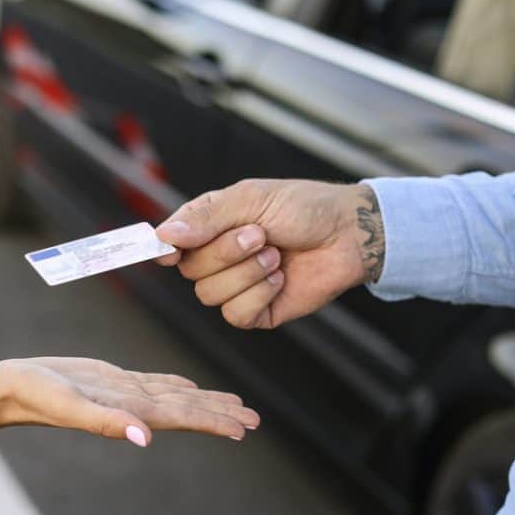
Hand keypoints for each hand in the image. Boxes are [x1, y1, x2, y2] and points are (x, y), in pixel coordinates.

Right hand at [0, 357, 259, 445]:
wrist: (8, 388)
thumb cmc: (33, 396)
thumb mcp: (69, 406)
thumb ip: (106, 423)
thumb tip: (146, 438)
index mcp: (129, 411)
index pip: (182, 416)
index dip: (213, 422)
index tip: (244, 429)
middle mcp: (132, 405)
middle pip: (186, 408)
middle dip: (220, 414)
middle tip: (255, 420)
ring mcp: (123, 392)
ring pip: (174, 396)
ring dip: (204, 401)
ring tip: (234, 407)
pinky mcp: (111, 380)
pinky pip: (153, 383)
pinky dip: (175, 385)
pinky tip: (188, 387)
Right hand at [155, 179, 384, 328]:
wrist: (348, 235)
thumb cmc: (304, 208)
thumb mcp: (251, 199)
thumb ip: (207, 217)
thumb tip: (165, 234)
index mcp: (210, 226)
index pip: (170, 242)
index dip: (165, 249)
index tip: (171, 252)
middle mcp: (218, 258)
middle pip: (191, 271)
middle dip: (226, 253)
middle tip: (260, 235)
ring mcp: (237, 286)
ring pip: (210, 295)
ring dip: (247, 273)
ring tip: (276, 255)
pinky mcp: (257, 311)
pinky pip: (236, 315)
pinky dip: (259, 295)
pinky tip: (280, 279)